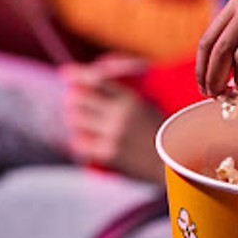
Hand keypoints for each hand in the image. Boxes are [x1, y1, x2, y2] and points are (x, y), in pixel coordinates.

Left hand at [62, 57, 164, 182]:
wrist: (173, 164)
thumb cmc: (161, 135)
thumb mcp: (149, 107)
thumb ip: (126, 97)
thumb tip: (100, 81)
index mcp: (131, 99)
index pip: (97, 80)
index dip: (78, 75)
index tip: (64, 74)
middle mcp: (120, 113)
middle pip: (79, 99)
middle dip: (74, 101)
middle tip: (74, 106)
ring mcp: (113, 133)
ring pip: (76, 120)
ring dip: (75, 121)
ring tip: (79, 124)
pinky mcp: (109, 153)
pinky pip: (79, 143)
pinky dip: (78, 142)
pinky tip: (83, 143)